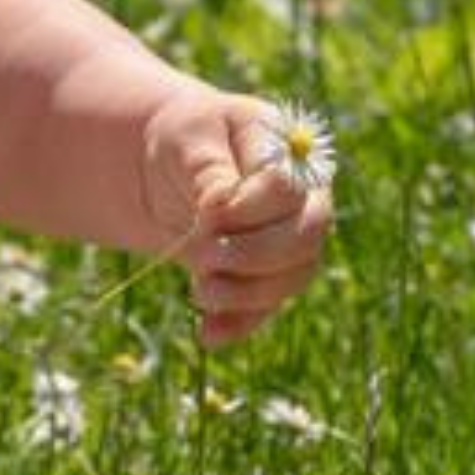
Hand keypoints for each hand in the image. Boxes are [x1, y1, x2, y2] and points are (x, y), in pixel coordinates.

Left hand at [144, 91, 334, 347]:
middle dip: (252, 255)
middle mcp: (305, 199)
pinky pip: (267, 308)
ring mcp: (292, 240)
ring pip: (294, 278)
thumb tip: (220, 204)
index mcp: (289, 154)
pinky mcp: (267, 275)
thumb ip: (208, 170)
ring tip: (197, 289)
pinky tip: (207, 334)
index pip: (289, 189)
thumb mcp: (189, 140)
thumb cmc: (184, 143)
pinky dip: (238, 325)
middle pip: (306, 237)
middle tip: (202, 255)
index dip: (249, 209)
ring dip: (245, 293)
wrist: (167, 172)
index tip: (205, 213)